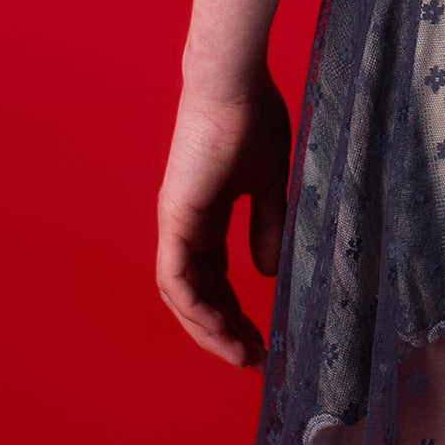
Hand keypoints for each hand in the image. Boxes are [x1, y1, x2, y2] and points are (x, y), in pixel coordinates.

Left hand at [156, 69, 293, 368]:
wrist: (235, 85)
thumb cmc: (255, 119)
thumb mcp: (270, 183)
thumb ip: (267, 226)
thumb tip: (265, 275)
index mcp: (209, 213)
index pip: (217, 275)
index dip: (237, 309)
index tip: (263, 337)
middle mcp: (187, 224)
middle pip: (199, 292)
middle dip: (225, 329)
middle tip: (254, 359)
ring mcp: (177, 223)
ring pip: (182, 295)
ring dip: (209, 329)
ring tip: (240, 355)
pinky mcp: (174, 219)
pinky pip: (176, 278)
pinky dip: (195, 308)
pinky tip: (221, 329)